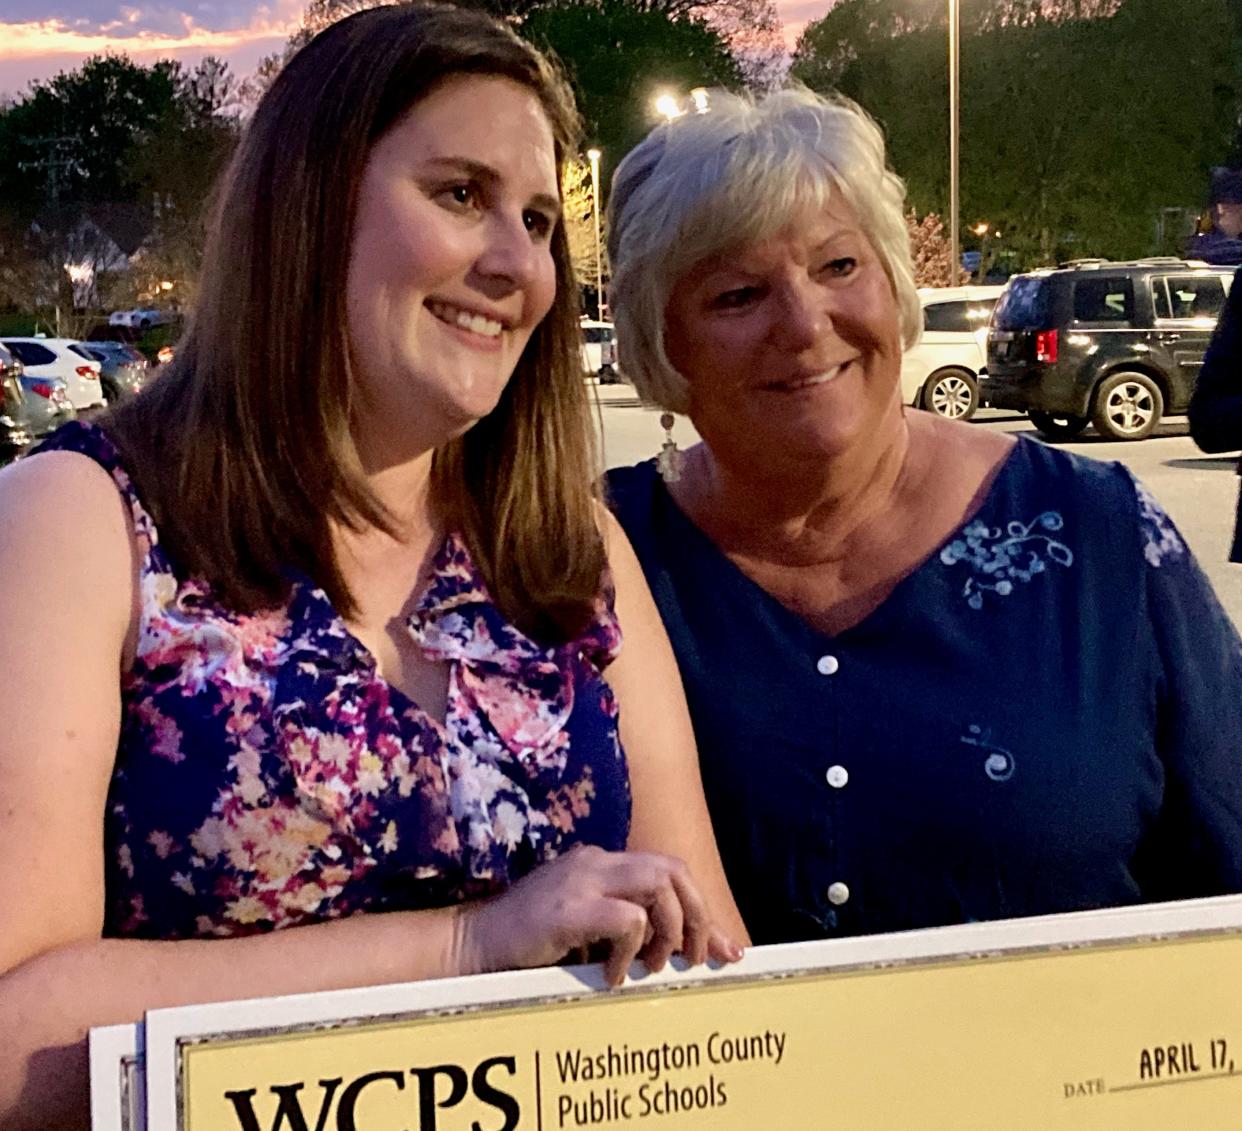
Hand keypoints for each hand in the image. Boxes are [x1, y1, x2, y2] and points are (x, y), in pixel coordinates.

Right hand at [456, 845, 744, 986]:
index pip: (668, 871)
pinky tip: (612, 975)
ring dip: (669, 930)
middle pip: (673, 869)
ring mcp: (581, 881)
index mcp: (601, 863)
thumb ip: (628, 929)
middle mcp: (595, 862)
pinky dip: (631, 950)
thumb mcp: (587, 928)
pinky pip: (626, 919)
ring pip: (658, 884)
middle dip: (698, 916)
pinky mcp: (569, 909)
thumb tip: (680, 954)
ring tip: (653, 966)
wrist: (473, 945)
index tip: (727, 949)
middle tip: (695, 960)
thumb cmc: (528, 944)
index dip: (702, 908)